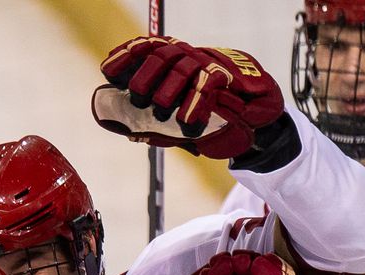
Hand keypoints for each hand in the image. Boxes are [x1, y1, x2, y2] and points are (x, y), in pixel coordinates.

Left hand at [93, 37, 283, 159]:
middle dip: (144, 75)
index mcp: (177, 64)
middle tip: (137, 96)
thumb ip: (159, 126)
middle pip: (162, 54)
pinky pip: (207, 83)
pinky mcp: (230, 75)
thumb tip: (130, 133)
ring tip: (162, 110)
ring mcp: (211, 63)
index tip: (107, 70)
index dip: (127, 57)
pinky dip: (195, 102)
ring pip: (182, 66)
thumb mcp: (182, 125)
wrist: (258, 124)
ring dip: (168, 89)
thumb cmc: (217, 120)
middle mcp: (191, 58)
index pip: (147, 50)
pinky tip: (188, 120)